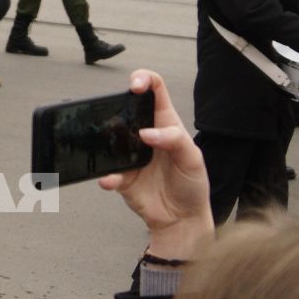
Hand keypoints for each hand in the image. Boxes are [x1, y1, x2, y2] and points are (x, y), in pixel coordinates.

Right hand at [98, 70, 213, 262]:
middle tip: (115, 115)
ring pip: (110, 138)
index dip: (144, 80)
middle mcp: (145, 136)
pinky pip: (108, 173)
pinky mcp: (122, 177)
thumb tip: (148, 133)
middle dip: (116, 106)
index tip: (136, 85)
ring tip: (111, 147)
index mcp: (165, 124)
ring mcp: (130, 155)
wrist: (181, 219)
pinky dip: (106, 176)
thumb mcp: (192, 158)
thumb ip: (175, 141)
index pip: (154, 90)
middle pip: (125, 110)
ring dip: (106, 140)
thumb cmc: (191, 185)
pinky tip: (110, 179)